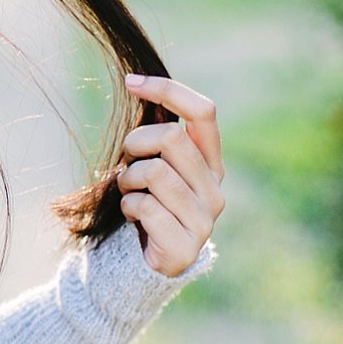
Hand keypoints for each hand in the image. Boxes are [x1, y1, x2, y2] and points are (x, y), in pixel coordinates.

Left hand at [116, 73, 224, 277]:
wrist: (146, 261)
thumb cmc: (147, 203)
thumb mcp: (156, 164)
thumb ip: (159, 137)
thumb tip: (138, 83)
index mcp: (212, 162)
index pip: (203, 112)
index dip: (168, 90)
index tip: (131, 82)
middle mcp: (215, 188)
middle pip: (172, 137)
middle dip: (136, 142)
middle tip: (126, 161)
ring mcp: (204, 219)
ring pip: (154, 172)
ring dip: (128, 179)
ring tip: (128, 192)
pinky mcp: (185, 246)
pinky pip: (144, 207)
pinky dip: (127, 207)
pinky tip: (133, 218)